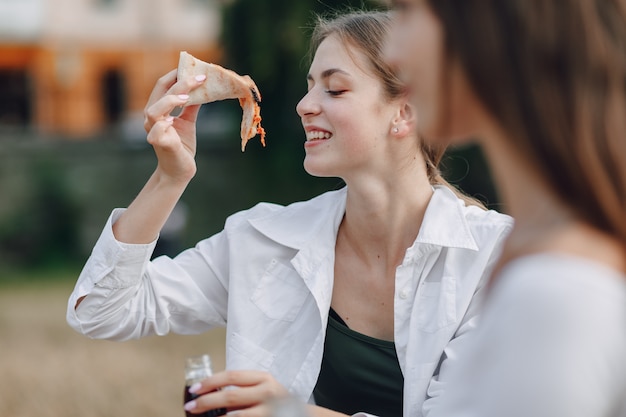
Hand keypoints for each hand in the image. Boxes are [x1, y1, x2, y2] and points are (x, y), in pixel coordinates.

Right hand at [143, 69, 205, 184]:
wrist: (180, 171)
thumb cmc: (181, 145)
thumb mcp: (188, 121)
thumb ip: (191, 106)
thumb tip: (203, 88)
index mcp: (158, 110)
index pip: (162, 86)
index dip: (176, 75)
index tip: (194, 69)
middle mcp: (152, 118)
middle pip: (159, 92)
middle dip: (178, 82)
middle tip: (199, 78)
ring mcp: (153, 131)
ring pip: (153, 110)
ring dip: (170, 101)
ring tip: (187, 98)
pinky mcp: (159, 144)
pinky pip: (156, 132)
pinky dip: (164, 124)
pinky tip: (173, 120)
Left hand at [184, 370, 288, 416]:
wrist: (301, 415)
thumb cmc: (276, 400)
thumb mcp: (262, 387)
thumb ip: (242, 387)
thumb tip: (211, 392)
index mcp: (263, 378)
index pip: (232, 376)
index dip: (210, 382)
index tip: (194, 388)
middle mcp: (267, 392)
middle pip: (230, 395)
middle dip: (206, 401)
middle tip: (190, 406)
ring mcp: (268, 410)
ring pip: (235, 415)